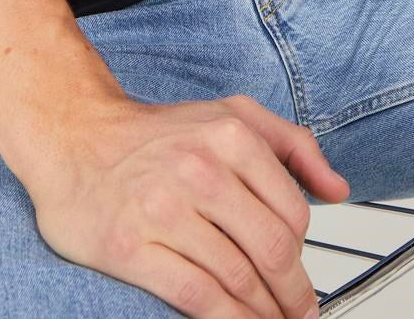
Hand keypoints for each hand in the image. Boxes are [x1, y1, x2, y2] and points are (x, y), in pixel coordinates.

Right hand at [23, 91, 349, 317]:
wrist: (76, 136)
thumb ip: (292, 144)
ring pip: (237, 277)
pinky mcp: (129, 247)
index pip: (291, 211)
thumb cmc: (159, 133)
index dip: (303, 253)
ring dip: (264, 313)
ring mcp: (162, 209)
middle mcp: (199, 169)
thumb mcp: (231, 114)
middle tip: (301, 312)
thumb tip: (337, 189)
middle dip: (294, 293)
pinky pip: (195, 295)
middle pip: (270, 249)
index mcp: (230, 135)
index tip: (302, 274)